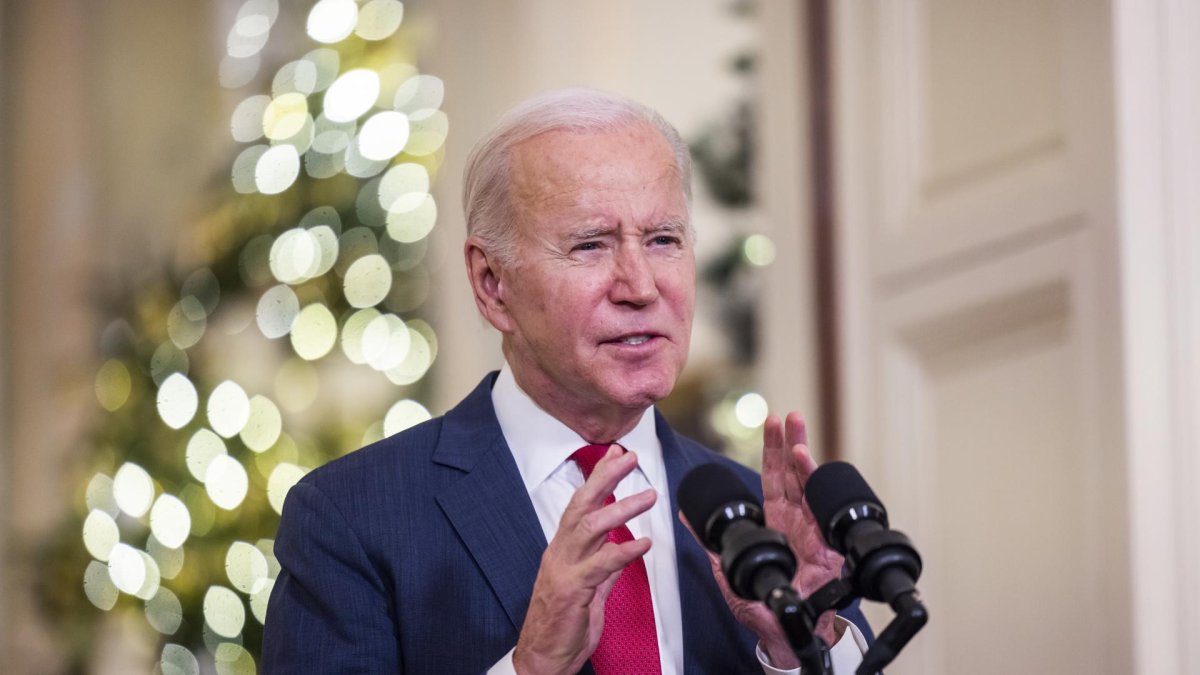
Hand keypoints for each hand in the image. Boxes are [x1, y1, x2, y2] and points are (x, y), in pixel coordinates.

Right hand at [513, 445, 656, 674]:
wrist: (542, 660)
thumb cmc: (562, 627)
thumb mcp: (589, 592)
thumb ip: (604, 570)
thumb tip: (621, 551)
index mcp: (562, 550)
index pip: (579, 505)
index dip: (597, 478)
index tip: (616, 455)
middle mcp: (560, 554)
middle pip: (581, 506)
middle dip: (604, 478)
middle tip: (629, 457)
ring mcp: (564, 570)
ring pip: (589, 527)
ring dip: (620, 508)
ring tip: (648, 495)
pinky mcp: (572, 591)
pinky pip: (600, 565)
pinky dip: (623, 552)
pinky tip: (643, 543)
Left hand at [682, 413, 844, 669]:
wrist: (782, 628)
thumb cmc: (759, 599)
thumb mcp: (726, 566)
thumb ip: (708, 539)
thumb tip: (684, 515)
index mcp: (775, 519)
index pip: (773, 477)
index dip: (772, 451)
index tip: (771, 422)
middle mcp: (795, 519)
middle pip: (792, 474)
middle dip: (790, 443)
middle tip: (788, 416)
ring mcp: (812, 530)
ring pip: (808, 486)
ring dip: (802, 458)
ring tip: (796, 432)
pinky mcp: (825, 548)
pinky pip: (821, 512)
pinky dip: (815, 487)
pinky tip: (808, 464)